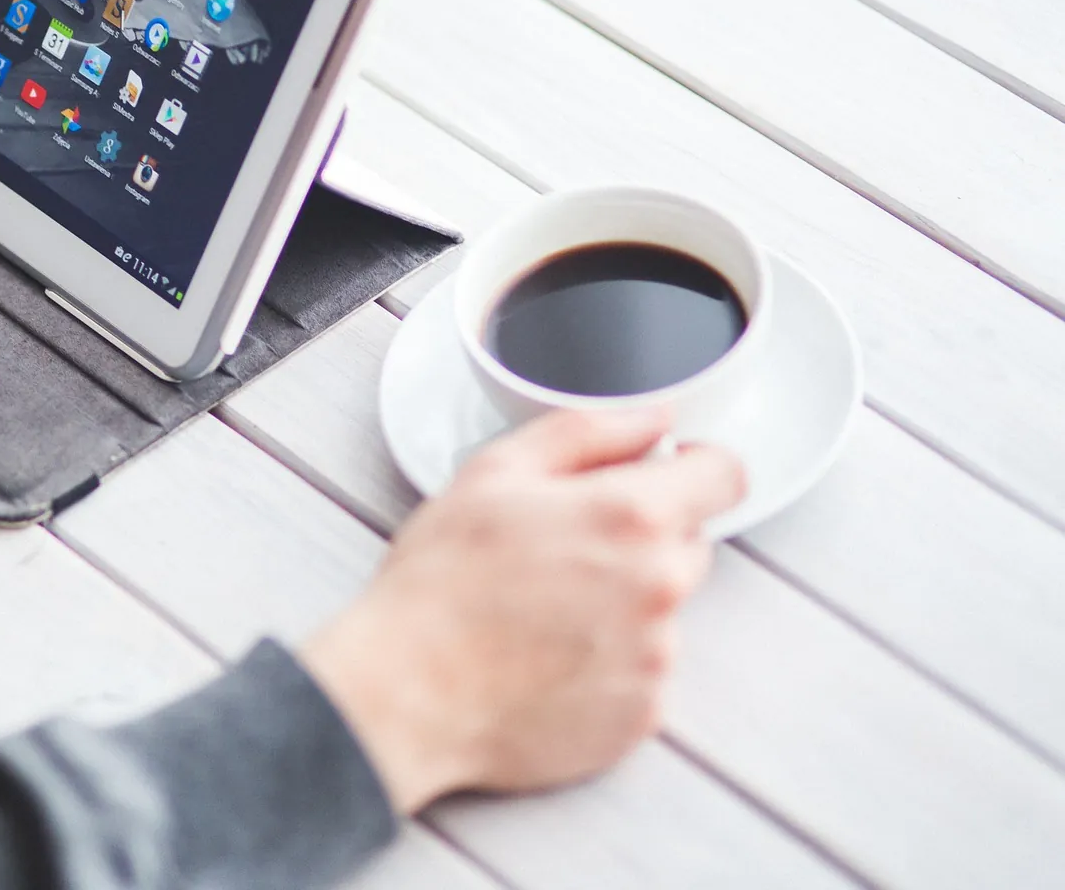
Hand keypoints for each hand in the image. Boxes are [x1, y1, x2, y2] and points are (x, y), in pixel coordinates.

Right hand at [301, 408, 744, 813]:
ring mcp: (656, 658)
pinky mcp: (641, 714)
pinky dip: (607, 663)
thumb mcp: (495, 472)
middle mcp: (661, 587)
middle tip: (564, 550)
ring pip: (662, 610)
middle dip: (642, 538)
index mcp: (632, 516)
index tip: (667, 474)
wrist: (408, 695)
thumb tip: (652, 420)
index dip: (696, 466)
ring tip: (542, 613)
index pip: (725, 476)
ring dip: (622, 604)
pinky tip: (546, 658)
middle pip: (690, 544)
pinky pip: (642, 672)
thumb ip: (588, 432)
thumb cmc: (441, 584)